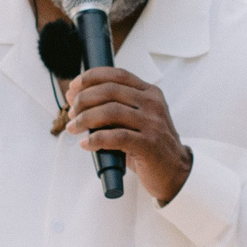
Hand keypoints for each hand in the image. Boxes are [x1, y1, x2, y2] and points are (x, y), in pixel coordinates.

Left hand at [64, 66, 193, 203]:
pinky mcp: (149, 144)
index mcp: (150, 93)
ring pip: (110, 111)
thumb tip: (77, 99)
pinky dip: (96, 139)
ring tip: (73, 128)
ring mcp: (152, 123)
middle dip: (83, 99)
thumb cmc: (150, 146)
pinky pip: (116, 137)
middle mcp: (152, 104)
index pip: (117, 74)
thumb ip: (113, 108)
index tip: (73, 88)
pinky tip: (86, 144)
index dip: (91, 77)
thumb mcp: (136, 120)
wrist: (176, 171)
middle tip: (71, 113)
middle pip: (109, 90)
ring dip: (85, 118)